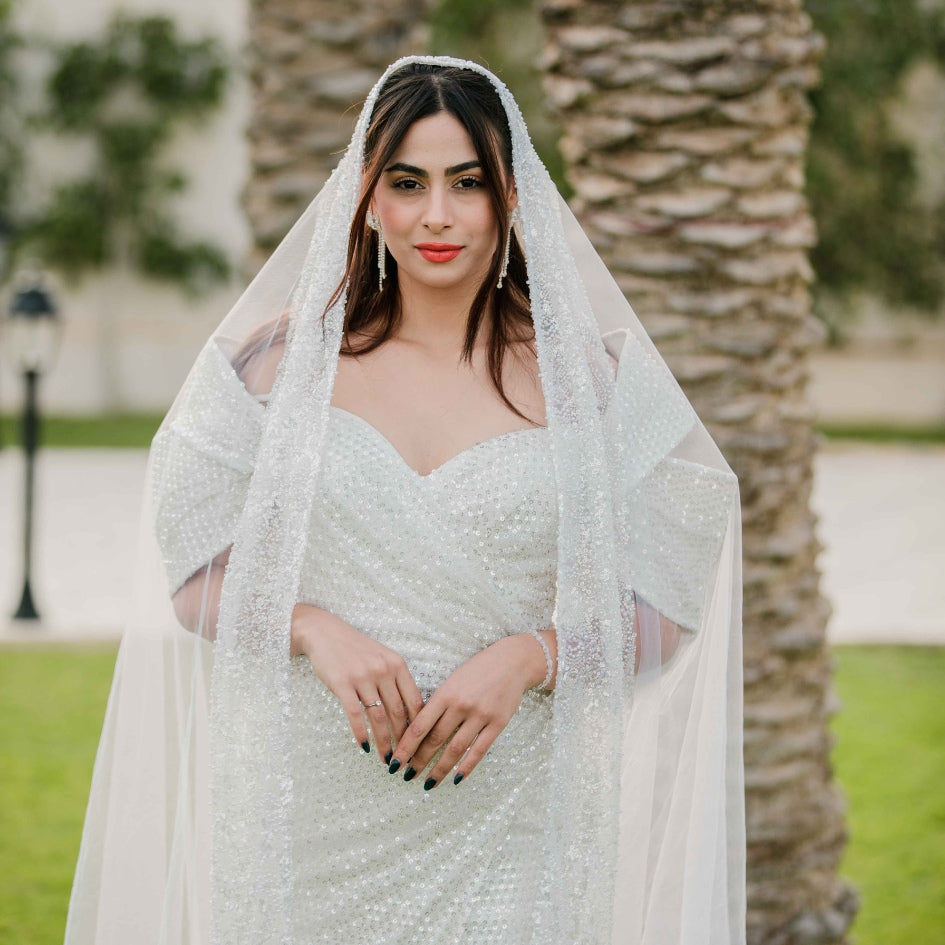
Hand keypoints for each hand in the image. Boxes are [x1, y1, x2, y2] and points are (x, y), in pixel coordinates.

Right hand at [290, 604, 423, 761]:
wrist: (325, 632)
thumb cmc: (356, 649)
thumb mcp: (382, 658)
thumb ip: (396, 680)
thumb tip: (410, 714)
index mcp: (398, 664)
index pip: (415, 701)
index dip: (420, 726)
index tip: (420, 745)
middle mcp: (383, 670)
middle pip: (399, 713)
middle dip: (403, 740)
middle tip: (404, 759)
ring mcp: (363, 677)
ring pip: (379, 717)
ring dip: (384, 742)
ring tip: (386, 759)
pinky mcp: (342, 684)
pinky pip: (355, 714)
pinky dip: (361, 733)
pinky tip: (364, 747)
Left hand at [388, 630, 554, 789]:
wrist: (512, 661)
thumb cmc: (478, 670)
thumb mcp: (453, 681)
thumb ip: (439, 704)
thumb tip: (418, 730)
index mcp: (445, 693)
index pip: (419, 725)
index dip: (405, 747)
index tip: (395, 762)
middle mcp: (461, 705)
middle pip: (435, 740)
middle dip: (419, 761)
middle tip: (407, 775)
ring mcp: (480, 715)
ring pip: (455, 749)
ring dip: (440, 769)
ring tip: (429, 783)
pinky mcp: (498, 723)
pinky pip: (480, 750)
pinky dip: (467, 767)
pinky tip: (456, 779)